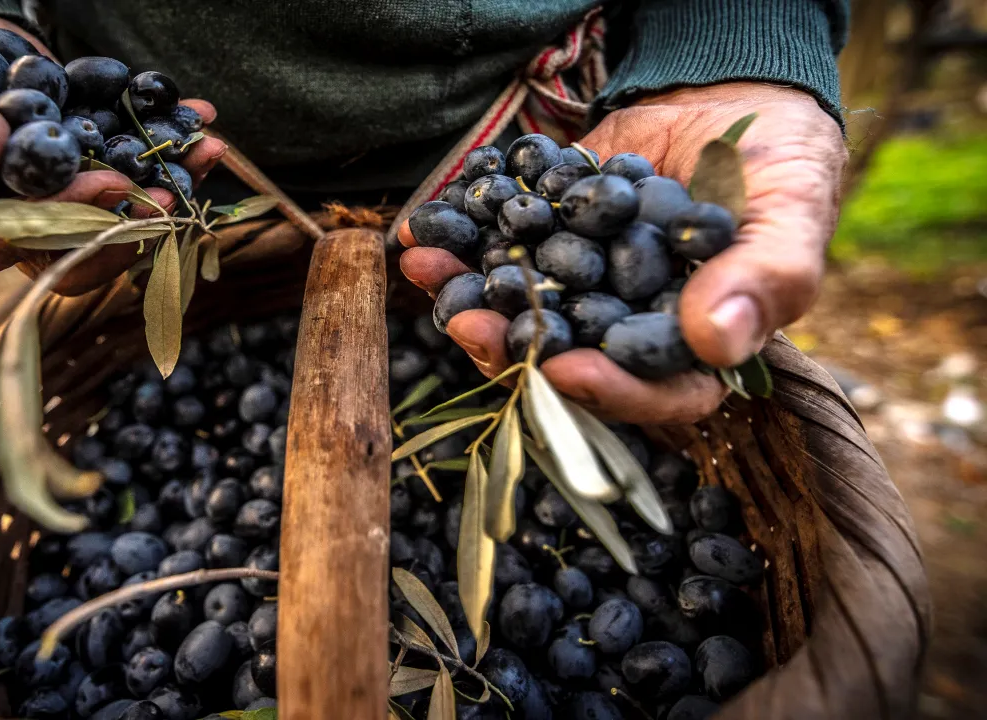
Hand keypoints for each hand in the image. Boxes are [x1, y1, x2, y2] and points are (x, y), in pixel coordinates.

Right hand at [0, 0, 227, 294]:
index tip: (95, 197)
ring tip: (203, 153)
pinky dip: (164, 138)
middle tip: (162, 195)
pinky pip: (121, 152)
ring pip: (105, 208)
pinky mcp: (72, 148)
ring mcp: (38, 184)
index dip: (44, 226)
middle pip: (60, 246)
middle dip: (119, 224)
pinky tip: (199, 117)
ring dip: (160, 185)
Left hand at [400, 82, 845, 423]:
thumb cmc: (784, 159)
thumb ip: (768, 276)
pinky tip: (425, 229)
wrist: (735, 91)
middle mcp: (631, 327)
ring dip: (468, 296)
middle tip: (469, 325)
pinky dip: (462, 241)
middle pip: (569, 359)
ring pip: (521, 308)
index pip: (656, 394)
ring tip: (427, 272)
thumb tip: (717, 341)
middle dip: (512, 345)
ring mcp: (584, 284)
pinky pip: (501, 249)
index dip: (610, 393)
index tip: (563, 370)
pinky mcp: (551, 239)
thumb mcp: (794, 210)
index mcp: (697, 346)